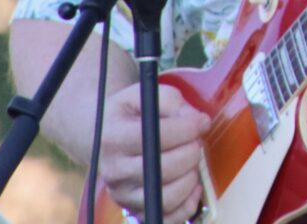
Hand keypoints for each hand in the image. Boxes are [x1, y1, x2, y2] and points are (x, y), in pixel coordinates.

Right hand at [95, 82, 208, 222]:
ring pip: (167, 198)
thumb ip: (172, 102)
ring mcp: (123, 195)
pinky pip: (168, 217)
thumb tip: (198, 122)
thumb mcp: (145, 95)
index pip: (157, 137)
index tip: (201, 122)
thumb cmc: (131, 114)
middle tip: (196, 141)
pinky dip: (188, 204)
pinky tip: (192, 184)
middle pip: (165, 169)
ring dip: (190, 178)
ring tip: (191, 161)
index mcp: (114, 138)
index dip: (187, 129)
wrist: (106, 137)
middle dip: (191, 152)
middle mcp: (114, 171)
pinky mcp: (135, 211)